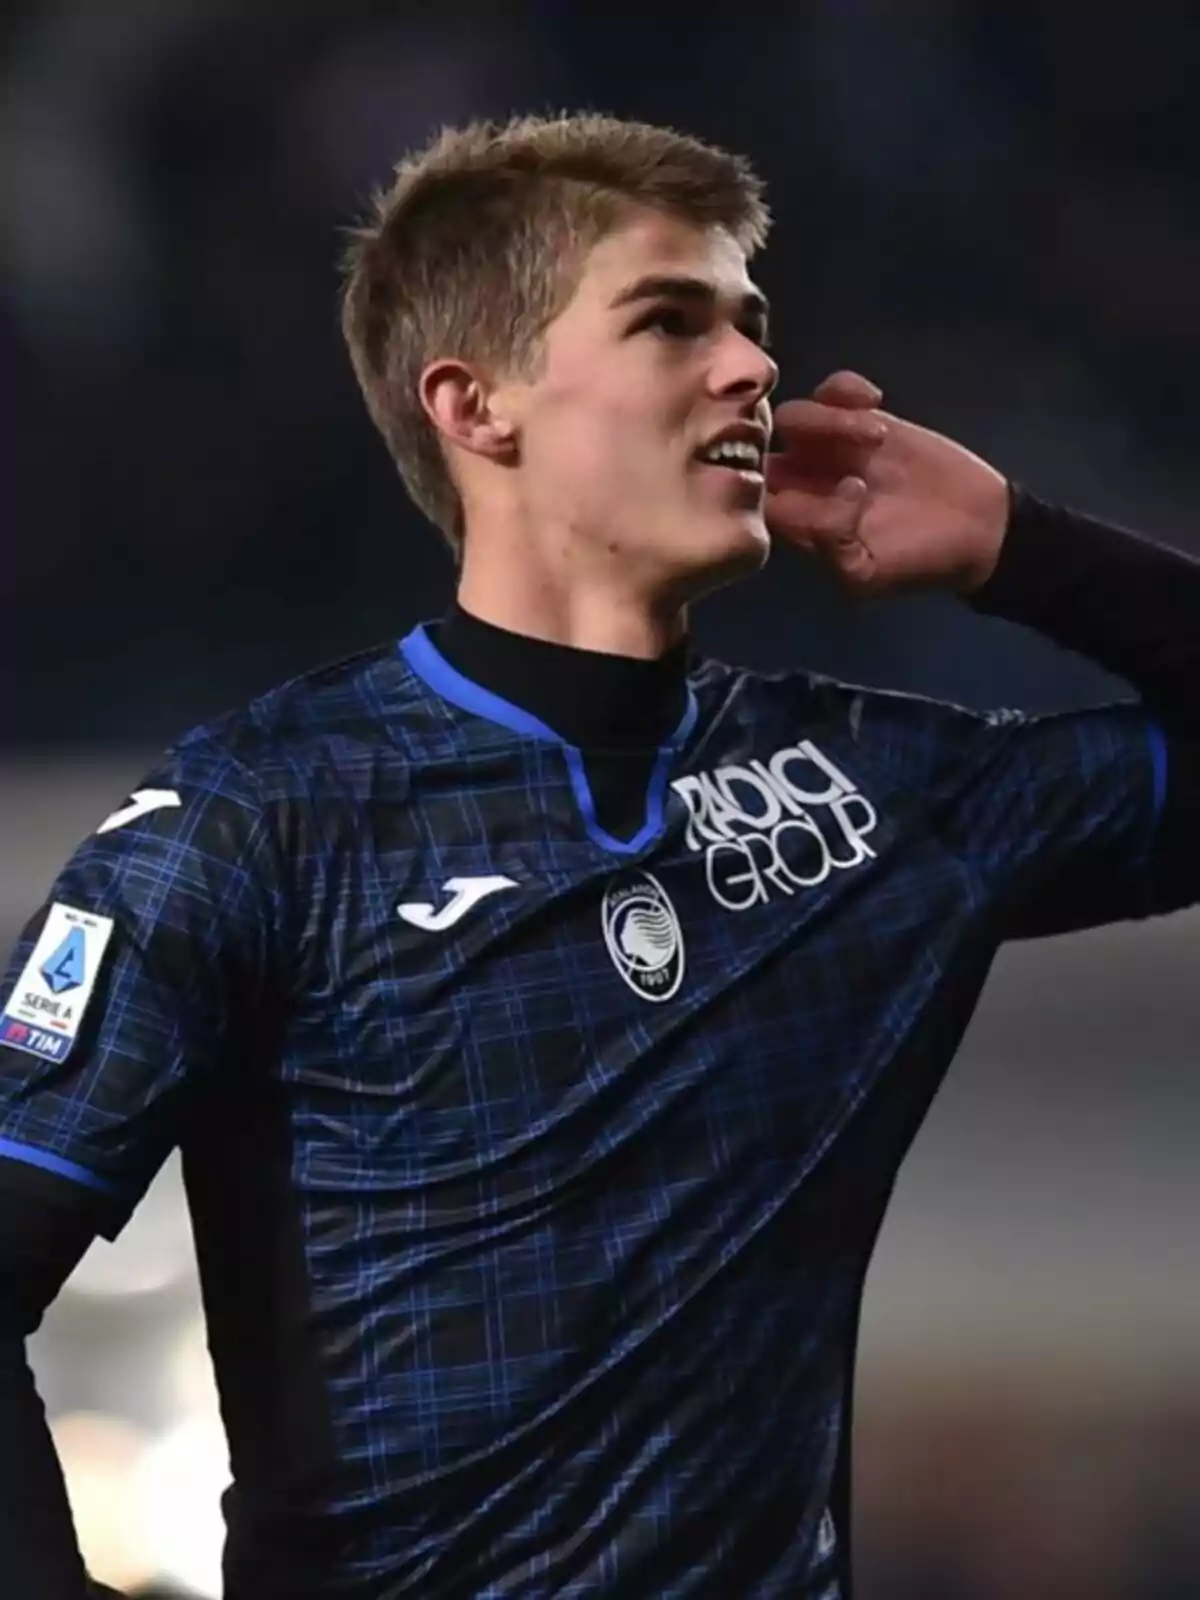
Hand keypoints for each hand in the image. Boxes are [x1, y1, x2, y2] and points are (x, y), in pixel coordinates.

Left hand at [765, 371, 1010, 596]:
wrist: (976, 530)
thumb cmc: (917, 561)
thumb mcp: (867, 576)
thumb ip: (833, 545)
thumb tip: (838, 492)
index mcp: (797, 523)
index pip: (754, 495)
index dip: (771, 482)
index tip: (817, 481)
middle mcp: (804, 483)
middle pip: (765, 447)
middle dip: (800, 440)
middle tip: (856, 446)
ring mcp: (830, 448)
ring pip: (795, 415)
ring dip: (830, 418)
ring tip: (880, 436)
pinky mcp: (861, 418)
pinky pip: (830, 390)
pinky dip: (845, 387)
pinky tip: (877, 401)